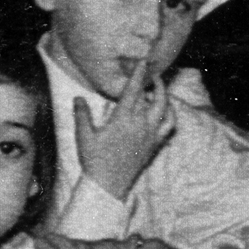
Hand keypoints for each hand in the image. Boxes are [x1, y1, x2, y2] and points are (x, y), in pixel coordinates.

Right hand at [72, 64, 174, 199]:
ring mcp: (151, 136)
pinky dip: (170, 116)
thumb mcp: (83, 136)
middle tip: (153, 74)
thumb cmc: (94, 160)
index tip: (142, 63)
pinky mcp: (155, 145)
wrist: (108, 185)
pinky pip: (169, 127)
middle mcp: (141, 125)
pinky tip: (165, 113)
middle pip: (157, 98)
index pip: (133, 91)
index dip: (138, 75)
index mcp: (123, 119)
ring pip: (166, 111)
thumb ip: (82, 114)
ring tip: (159, 91)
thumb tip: (79, 98)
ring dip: (165, 98)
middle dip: (158, 84)